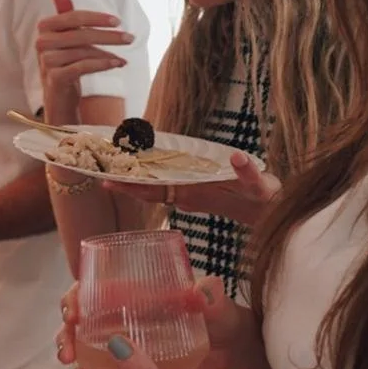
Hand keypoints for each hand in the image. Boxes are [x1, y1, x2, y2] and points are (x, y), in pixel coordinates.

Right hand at [35, 0, 132, 126]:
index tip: (117, 21)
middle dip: (108, 36)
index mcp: (45, 28)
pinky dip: (102, 64)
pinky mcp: (54, 78)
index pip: (73, 16)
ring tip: (124, 58)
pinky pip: (82, 66)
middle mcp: (42, 43)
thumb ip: (65, 13)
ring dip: (108, 54)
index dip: (96, 18)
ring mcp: (46, 61)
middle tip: (130, 38)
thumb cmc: (65, 63)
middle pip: (80, 34)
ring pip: (83, 51)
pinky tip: (117, 64)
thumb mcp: (66, 37)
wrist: (59, 97)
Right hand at [56, 275, 260, 368]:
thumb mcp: (217, 305)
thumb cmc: (224, 318)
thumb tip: (201, 290)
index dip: (75, 301)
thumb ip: (209, 295)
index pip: (93, 291)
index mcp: (136, 296)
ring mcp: (129, 347)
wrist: (235, 349)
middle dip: (69, 341)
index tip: (73, 317)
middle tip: (69, 359)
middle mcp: (124, 320)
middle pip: (82, 327)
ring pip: (90, 357)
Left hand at [106, 152, 278, 226]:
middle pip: (150, 190)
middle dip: (125, 182)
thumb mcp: (258, 186)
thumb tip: (237, 156)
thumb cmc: (262, 199)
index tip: (107, 181)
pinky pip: (165, 184)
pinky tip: (142, 166)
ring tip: (112, 167)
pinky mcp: (193, 191)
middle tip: (98, 169)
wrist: (268, 212)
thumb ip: (248, 172)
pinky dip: (150, 176)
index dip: (132, 187)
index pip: (156, 191)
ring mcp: (191, 193)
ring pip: (156, 187)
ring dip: (135, 179)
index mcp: (195, 193)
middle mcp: (188, 195)